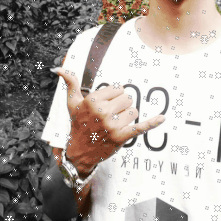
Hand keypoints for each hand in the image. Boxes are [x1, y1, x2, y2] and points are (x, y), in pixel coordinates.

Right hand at [51, 67, 165, 175]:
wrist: (80, 152)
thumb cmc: (78, 125)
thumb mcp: (72, 104)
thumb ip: (70, 83)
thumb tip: (58, 68)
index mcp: (92, 100)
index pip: (117, 89)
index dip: (114, 97)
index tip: (105, 105)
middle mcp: (102, 112)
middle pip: (128, 99)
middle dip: (122, 106)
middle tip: (110, 116)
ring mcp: (112, 125)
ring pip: (134, 111)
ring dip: (128, 117)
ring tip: (115, 124)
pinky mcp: (122, 137)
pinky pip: (140, 127)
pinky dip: (152, 123)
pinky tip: (163, 118)